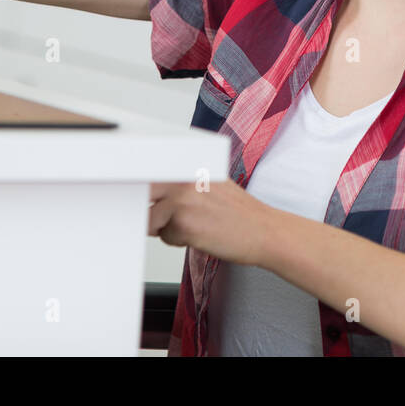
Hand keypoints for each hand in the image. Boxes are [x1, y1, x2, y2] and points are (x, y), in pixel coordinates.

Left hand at [147, 179, 278, 266]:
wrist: (264, 231)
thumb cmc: (240, 212)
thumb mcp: (209, 183)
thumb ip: (181, 182)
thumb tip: (151, 187)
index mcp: (190, 165)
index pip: (149, 170)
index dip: (145, 186)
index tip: (140, 190)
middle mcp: (183, 178)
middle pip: (142, 193)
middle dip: (148, 207)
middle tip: (171, 213)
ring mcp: (182, 200)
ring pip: (151, 219)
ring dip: (166, 227)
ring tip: (195, 224)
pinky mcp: (183, 224)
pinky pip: (164, 237)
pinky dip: (177, 241)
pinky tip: (200, 235)